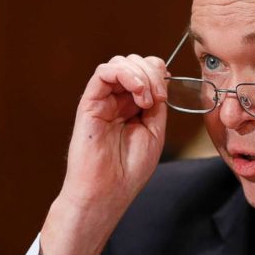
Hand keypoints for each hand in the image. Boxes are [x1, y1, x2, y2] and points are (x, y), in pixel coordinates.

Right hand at [40, 55, 167, 254]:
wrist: (107, 191)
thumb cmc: (129, 169)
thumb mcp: (154, 131)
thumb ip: (157, 102)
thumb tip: (161, 75)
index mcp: (133, 106)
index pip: (146, 72)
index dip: (159, 75)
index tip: (166, 96)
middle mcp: (116, 100)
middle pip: (135, 62)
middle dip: (153, 73)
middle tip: (158, 98)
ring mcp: (102, 100)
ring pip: (120, 62)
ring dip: (141, 75)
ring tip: (147, 100)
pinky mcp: (89, 102)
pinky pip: (104, 72)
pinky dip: (126, 75)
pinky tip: (138, 94)